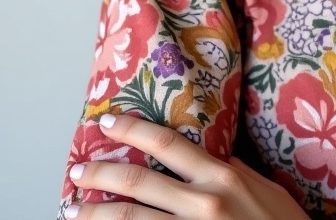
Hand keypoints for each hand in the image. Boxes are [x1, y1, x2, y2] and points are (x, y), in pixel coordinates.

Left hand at [66, 113, 310, 219]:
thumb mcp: (263, 188)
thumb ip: (233, 171)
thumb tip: (208, 154)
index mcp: (222, 176)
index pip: (167, 143)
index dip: (132, 131)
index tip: (107, 123)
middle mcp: (203, 203)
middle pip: (138, 183)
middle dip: (101, 175)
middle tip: (78, 170)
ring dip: (96, 214)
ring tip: (71, 209)